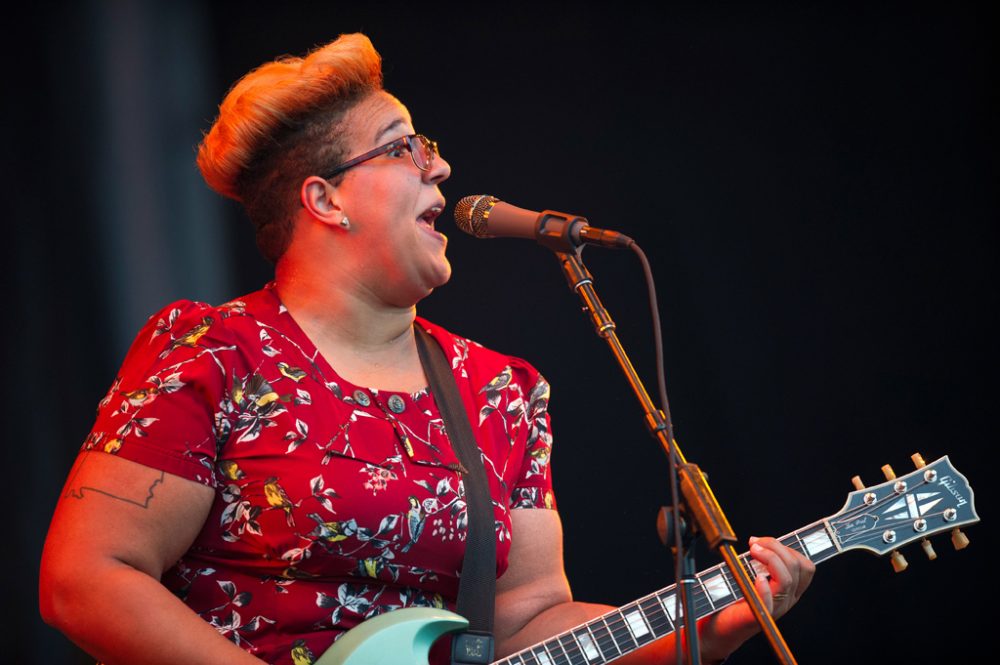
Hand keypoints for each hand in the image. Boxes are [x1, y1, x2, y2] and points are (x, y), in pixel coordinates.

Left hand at [698, 536, 814, 661]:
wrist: (720, 627)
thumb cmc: (735, 600)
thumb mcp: (753, 578)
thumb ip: (762, 564)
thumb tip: (758, 541)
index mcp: (789, 590)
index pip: (805, 567)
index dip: (788, 549)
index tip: (765, 542)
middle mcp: (786, 600)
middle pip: (796, 568)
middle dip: (776, 547)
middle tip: (754, 543)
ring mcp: (775, 609)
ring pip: (786, 580)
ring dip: (770, 558)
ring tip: (752, 551)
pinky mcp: (758, 617)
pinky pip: (770, 602)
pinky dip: (764, 587)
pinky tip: (756, 577)